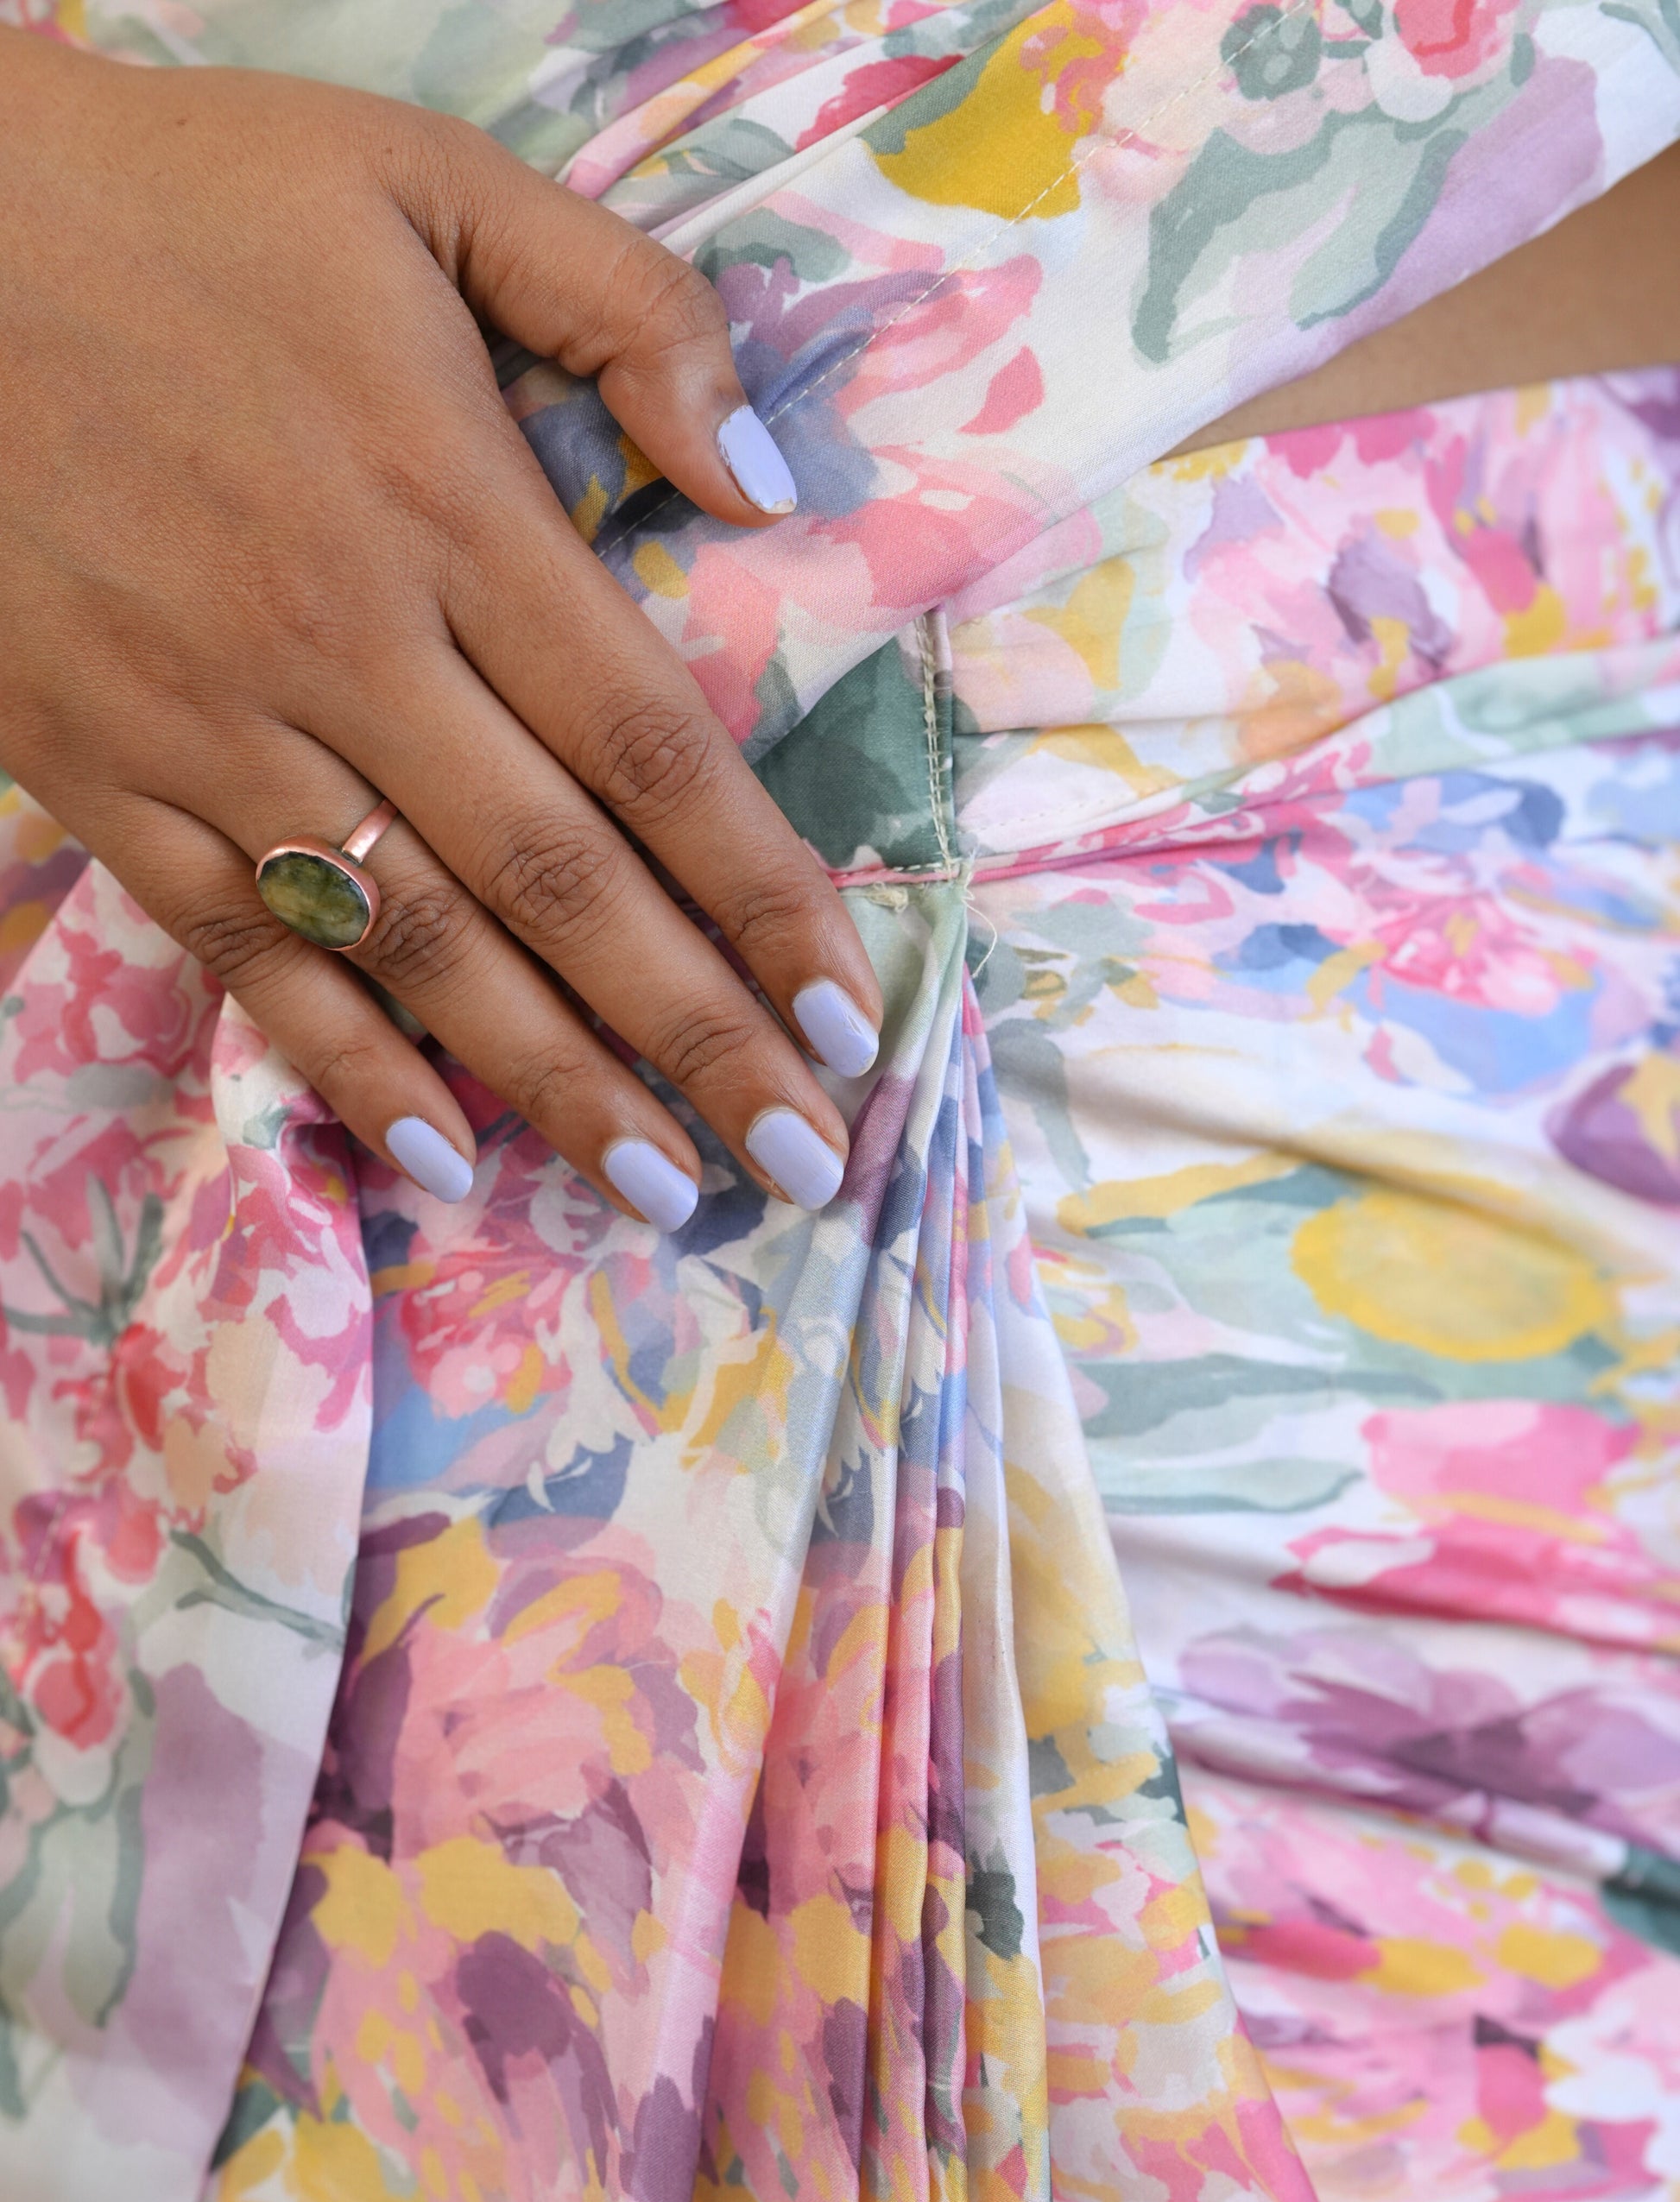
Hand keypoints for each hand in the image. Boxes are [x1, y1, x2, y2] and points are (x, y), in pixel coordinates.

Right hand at [0, 33, 881, 1224]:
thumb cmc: (182, 203)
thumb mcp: (428, 180)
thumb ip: (623, 310)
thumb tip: (772, 484)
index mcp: (452, 507)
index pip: (651, 752)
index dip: (766, 900)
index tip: (851, 1019)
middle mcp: (349, 645)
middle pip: (561, 884)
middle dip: (696, 1038)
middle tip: (801, 1160)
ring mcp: (215, 727)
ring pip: (418, 946)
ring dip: (552, 1082)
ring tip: (661, 1190)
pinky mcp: (102, 772)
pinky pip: (241, 948)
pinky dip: (342, 1057)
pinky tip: (439, 1149)